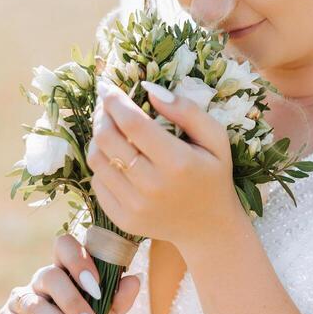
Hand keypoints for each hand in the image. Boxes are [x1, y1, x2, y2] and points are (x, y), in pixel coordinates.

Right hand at [0, 234, 140, 313]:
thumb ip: (118, 302)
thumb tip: (134, 279)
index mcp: (66, 271)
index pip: (64, 246)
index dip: (78, 260)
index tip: (98, 287)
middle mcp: (40, 281)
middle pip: (50, 276)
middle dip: (74, 303)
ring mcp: (19, 300)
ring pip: (35, 304)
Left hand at [87, 81, 238, 250]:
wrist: (210, 228)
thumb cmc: (213, 176)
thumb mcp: (216, 139)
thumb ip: (187, 111)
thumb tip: (150, 90)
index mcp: (177, 162)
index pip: (132, 123)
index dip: (114, 100)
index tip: (107, 86)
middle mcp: (152, 186)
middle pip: (107, 139)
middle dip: (102, 114)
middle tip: (106, 104)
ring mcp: (134, 206)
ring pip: (96, 159)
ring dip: (97, 137)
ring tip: (109, 127)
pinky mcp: (123, 219)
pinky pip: (98, 183)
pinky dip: (102, 164)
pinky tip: (116, 157)